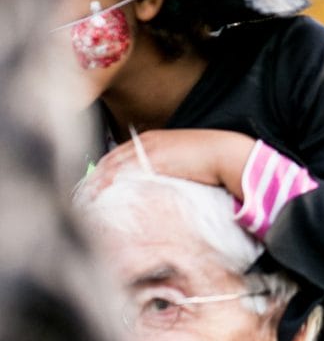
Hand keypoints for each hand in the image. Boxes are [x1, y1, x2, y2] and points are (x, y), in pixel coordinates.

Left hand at [92, 128, 256, 199]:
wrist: (225, 154)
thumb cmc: (210, 160)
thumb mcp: (181, 159)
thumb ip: (162, 168)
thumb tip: (152, 185)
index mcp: (151, 139)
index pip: (116, 155)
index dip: (101, 171)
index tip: (91, 187)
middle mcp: (145, 142)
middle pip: (109, 160)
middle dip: (93, 179)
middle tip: (81, 197)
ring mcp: (147, 150)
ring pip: (112, 166)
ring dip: (96, 184)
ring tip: (85, 201)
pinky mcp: (152, 161)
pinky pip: (123, 173)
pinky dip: (108, 185)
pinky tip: (101, 197)